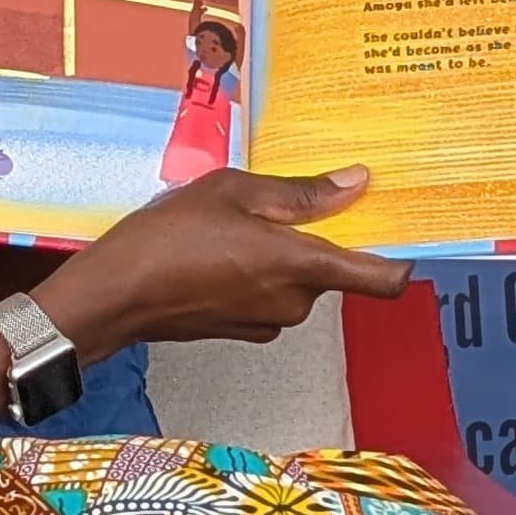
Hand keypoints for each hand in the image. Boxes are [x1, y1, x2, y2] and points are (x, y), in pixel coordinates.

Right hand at [41, 167, 407, 353]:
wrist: (114, 296)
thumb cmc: (167, 239)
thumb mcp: (233, 192)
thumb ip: (300, 193)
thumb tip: (356, 185)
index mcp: (301, 265)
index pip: (382, 280)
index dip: (400, 259)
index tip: (401, 233)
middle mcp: (294, 301)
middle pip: (332, 268)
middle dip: (312, 237)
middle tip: (271, 205)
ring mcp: (269, 320)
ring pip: (298, 280)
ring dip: (280, 253)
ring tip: (234, 224)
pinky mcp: (244, 329)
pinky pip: (270, 295)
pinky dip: (256, 273)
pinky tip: (218, 250)